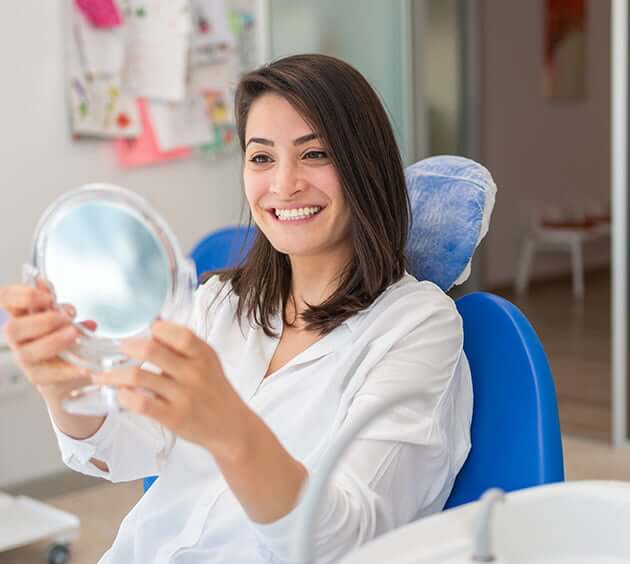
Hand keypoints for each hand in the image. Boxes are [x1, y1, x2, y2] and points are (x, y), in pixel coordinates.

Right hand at [0, 280, 96, 397]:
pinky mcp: (38, 376)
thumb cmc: (63, 336)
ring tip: (74, 335)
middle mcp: (18, 337)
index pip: (6, 300)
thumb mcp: (63, 316)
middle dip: (42, 321)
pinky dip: (68, 370)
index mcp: (21, 316)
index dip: (19, 295)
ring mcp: (25, 358)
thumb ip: (55, 303)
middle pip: (13, 329)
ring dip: (53, 342)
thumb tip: (44, 284)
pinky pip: (49, 375)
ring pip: (27, 353)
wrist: (71, 367)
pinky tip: (84, 367)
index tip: (47, 295)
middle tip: (65, 317)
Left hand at [93, 320, 250, 458]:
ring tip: (102, 375)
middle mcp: (193, 372)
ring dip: (114, 374)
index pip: (177, 332)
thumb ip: (183, 344)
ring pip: (138, 377)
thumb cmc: (214, 390)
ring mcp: (182, 395)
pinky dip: (124, 397)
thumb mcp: (207, 361)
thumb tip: (155, 321)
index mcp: (203, 354)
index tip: (144, 331)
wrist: (230, 425)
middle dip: (127, 346)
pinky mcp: (172, 417)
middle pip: (151, 350)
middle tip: (118, 348)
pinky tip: (120, 394)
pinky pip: (140, 404)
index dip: (156, 328)